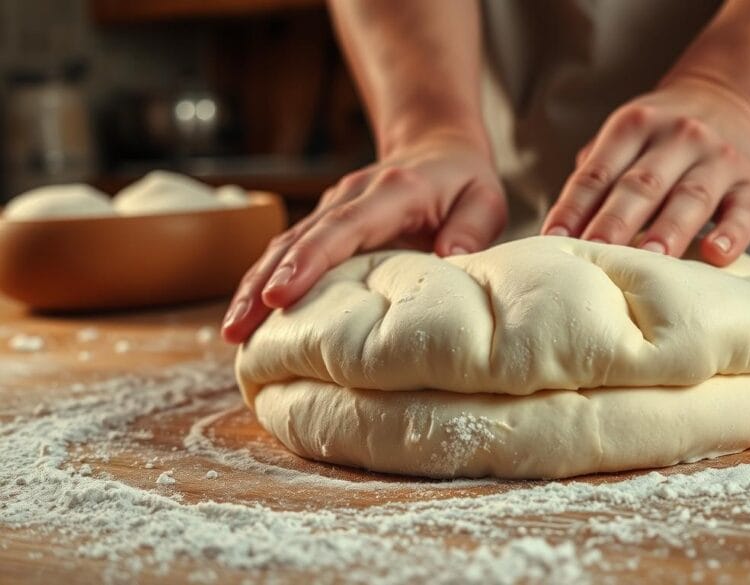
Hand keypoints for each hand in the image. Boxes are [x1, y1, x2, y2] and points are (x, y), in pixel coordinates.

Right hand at [221, 130, 506, 343]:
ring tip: (232, 333)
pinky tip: (248, 317)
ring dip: (254, 287)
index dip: (310, 262)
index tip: (280, 297)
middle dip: (264, 285)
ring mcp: (332, 206)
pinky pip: (288, 250)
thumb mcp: (485, 201)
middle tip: (239, 329)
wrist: (438, 147)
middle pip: (300, 240)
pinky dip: (264, 280)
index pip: (343, 227)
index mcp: (392, 192)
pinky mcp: (323, 221)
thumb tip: (450, 260)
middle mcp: (352, 195)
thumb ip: (472, 230)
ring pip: (284, 245)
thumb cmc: (464, 182)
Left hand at [542, 75, 749, 264]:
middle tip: (594, 254)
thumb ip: (595, 176)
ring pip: (689, 199)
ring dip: (667, 232)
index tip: (554, 241)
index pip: (597, 172)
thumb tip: (559, 232)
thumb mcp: (623, 136)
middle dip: (615, 222)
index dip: (574, 207)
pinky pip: (744, 211)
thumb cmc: (658, 135)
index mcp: (634, 126)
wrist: (726, 96)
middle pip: (641, 185)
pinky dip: (732, 234)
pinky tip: (716, 255)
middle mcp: (678, 137)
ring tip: (649, 261)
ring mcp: (718, 158)